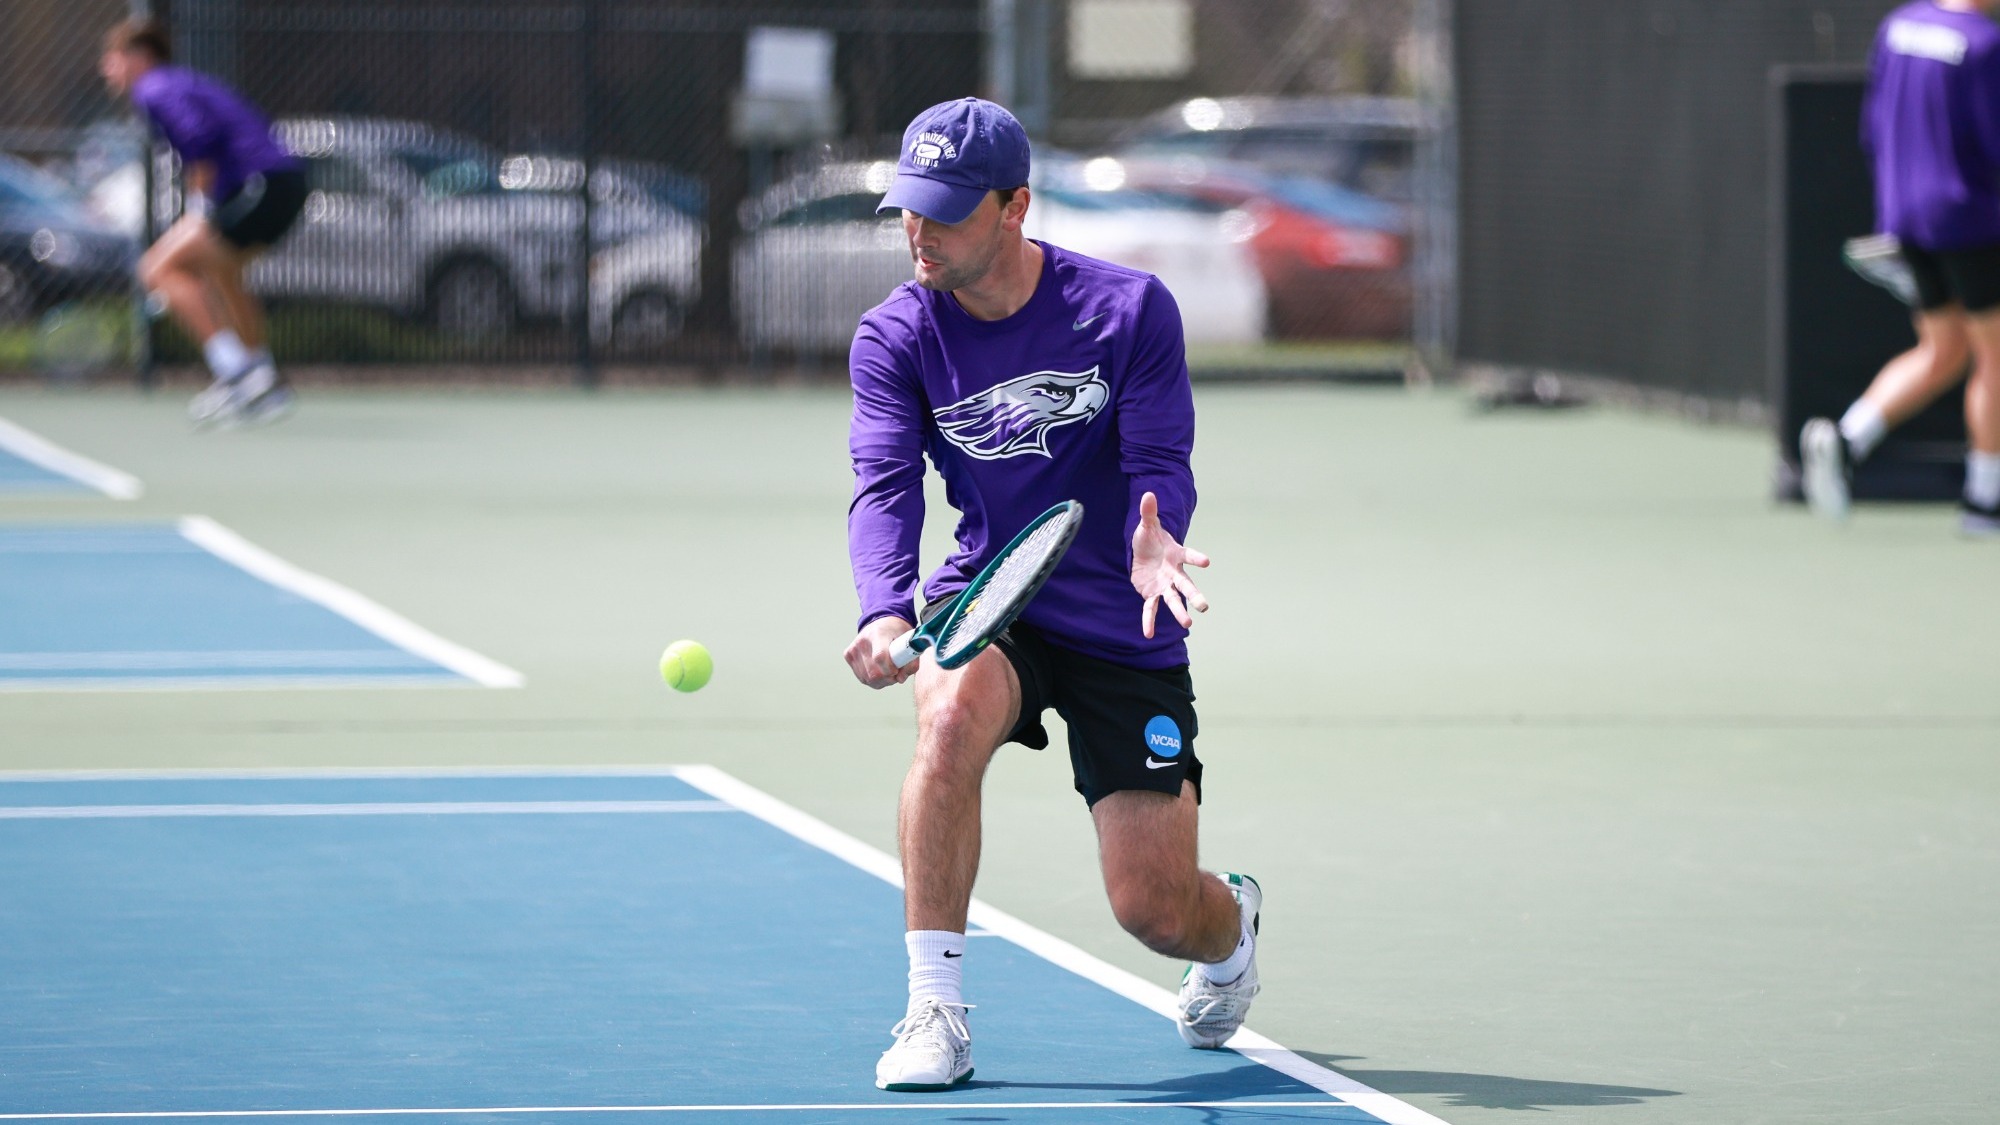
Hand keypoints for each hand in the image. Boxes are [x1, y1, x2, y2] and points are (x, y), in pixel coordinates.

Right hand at [844, 615, 916, 688]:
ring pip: (867, 679)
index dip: (889, 669)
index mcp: (878, 634)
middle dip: (888, 678)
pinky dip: (873, 680)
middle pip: (873, 672)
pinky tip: (880, 672)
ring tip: (888, 672)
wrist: (880, 622)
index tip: (897, 671)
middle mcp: (862, 641)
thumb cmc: (896, 632)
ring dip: (881, 681)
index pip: (880, 656)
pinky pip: (862, 678)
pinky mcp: (848, 655)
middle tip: (896, 673)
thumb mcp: (909, 641)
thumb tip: (900, 679)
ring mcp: (853, 649)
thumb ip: (911, 661)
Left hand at [1129, 491, 1209, 638]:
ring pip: (1173, 600)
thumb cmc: (1149, 538)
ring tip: (1187, 625)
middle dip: (1194, 595)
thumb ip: (1149, 512)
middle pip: (1186, 585)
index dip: (1197, 558)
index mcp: (1176, 555)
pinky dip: (1149, 620)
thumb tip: (1147, 494)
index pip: (1189, 555)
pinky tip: (1148, 634)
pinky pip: (1151, 609)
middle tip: (1204, 607)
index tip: (1206, 561)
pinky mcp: (1152, 594)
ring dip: (1179, 612)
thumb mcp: (1147, 525)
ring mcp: (1164, 585)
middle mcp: (1174, 572)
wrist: (1144, 553)